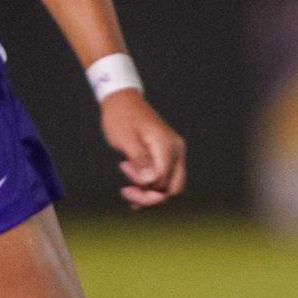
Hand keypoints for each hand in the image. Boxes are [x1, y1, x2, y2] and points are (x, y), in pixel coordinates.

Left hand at [101, 89, 185, 208]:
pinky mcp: (168, 156)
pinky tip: (133, 189)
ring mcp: (174, 153)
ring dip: (148, 192)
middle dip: (149, 197)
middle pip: (172, 189)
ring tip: (127, 187)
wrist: (122, 101)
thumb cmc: (121, 117)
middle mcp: (176, 151)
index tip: (124, 180)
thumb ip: (139, 159)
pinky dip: (150, 188)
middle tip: (126, 191)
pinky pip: (165, 179)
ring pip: (169, 187)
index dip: (144, 188)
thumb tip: (150, 180)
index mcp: (167, 146)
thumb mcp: (125, 138)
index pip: (163, 181)